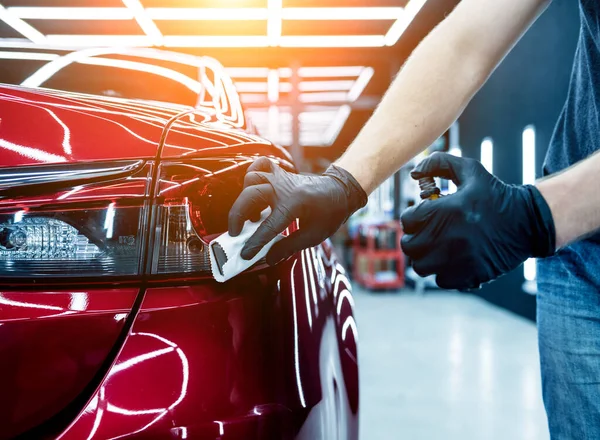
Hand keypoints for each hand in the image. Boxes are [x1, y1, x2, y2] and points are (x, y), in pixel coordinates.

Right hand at [229, 158, 367, 264]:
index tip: (244, 254)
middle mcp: (284, 188)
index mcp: (295, 204)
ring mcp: (281, 177)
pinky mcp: (280, 173)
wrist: (340, 190)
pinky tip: (253, 191)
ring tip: (251, 216)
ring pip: (251, 179)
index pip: (269, 226)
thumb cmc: (329, 213)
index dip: (254, 243)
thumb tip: (268, 258)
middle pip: (251, 195)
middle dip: (238, 216)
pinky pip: (259, 165)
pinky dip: (251, 174)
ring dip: (244, 198)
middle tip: (236, 233)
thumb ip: (288, 247)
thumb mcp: (313, 236)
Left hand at [400, 152, 555, 289]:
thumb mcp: (470, 170)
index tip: (426, 215)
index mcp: (446, 211)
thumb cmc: (493, 195)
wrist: (527, 222)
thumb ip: (439, 163)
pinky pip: (439, 280)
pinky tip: (455, 258)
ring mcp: (458, 260)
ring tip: (439, 246)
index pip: (407, 220)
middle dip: (416, 237)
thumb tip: (414, 172)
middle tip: (429, 232)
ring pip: (420, 266)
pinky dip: (443, 271)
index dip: (414, 216)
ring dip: (425, 256)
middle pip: (409, 245)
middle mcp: (449, 237)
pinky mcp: (468, 276)